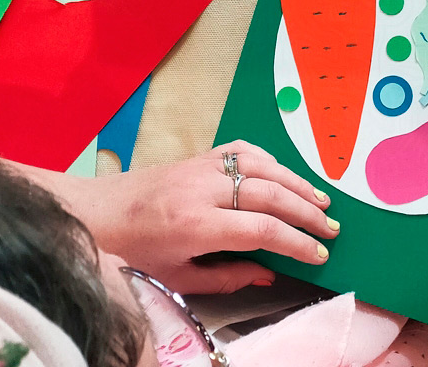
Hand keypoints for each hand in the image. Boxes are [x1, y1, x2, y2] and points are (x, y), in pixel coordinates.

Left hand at [77, 140, 338, 294]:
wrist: (95, 213)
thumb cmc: (133, 252)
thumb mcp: (178, 277)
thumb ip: (228, 276)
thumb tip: (270, 273)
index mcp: (195, 225)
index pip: (262, 230)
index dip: (296, 242)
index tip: (319, 254)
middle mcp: (202, 189)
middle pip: (270, 194)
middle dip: (307, 212)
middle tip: (332, 229)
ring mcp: (201, 167)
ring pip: (262, 166)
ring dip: (296, 183)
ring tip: (321, 201)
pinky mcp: (199, 156)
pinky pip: (243, 151)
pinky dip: (270, 161)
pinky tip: (284, 175)